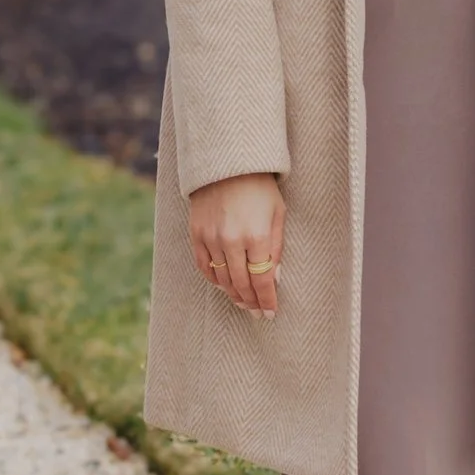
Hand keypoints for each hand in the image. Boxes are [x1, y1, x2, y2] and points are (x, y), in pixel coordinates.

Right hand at [189, 172, 284, 317]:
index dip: (267, 300)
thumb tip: (276, 279)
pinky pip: (204, 266)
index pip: (262, 281)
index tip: (271, 312)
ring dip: (233, 294)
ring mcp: (211, 238)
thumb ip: (276, 248)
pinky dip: (214, 280)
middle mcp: (232, 241)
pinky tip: (223, 285)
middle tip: (257, 312)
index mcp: (257, 236)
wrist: (227, 162)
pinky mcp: (196, 234)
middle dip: (251, 302)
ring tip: (243, 302)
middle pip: (241, 284)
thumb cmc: (260, 187)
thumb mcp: (278, 213)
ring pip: (222, 279)